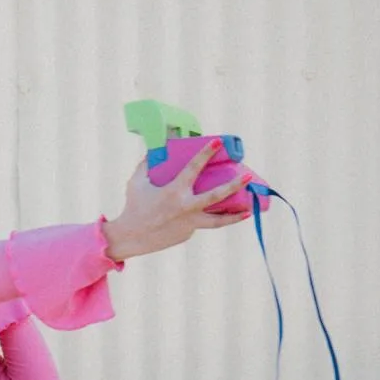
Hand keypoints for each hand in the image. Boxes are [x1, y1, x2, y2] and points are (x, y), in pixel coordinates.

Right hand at [101, 141, 252, 260]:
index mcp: (174, 191)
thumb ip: (146, 165)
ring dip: (235, 216)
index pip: (194, 168)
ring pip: (218, 221)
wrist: (130, 238)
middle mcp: (185, 208)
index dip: (206, 153)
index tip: (218, 142)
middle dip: (234, 185)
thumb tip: (154, 150)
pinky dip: (199, 217)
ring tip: (249, 211)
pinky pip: (197, 222)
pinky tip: (197, 215)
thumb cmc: (133, 207)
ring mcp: (189, 224)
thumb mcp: (137, 182)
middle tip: (248, 176)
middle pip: (217, 196)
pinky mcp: (187, 234)